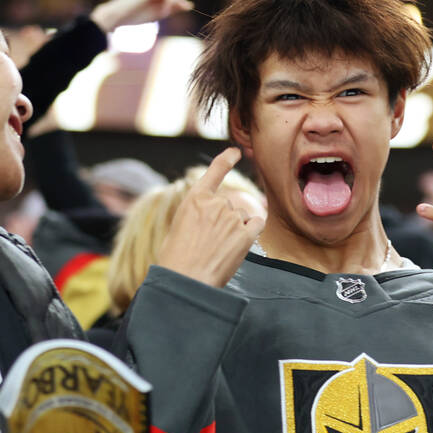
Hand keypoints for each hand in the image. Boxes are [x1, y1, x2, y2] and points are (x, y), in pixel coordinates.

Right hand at [89, 0, 192, 31]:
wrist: (118, 16)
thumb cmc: (135, 15)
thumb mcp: (159, 13)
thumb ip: (174, 8)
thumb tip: (190, 4)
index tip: (177, 7)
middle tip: (170, 8)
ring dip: (174, 2)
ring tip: (163, 12)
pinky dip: (168, 4)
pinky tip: (160, 12)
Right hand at [155, 147, 264, 287]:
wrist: (185, 280)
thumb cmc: (176, 260)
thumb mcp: (179, 228)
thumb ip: (199, 217)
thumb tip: (216, 221)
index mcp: (194, 199)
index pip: (214, 173)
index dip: (225, 160)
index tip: (235, 152)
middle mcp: (215, 203)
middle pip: (229, 206)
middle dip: (223, 221)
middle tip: (209, 245)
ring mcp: (232, 218)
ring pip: (242, 217)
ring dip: (235, 230)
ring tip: (219, 251)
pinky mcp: (245, 235)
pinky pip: (256, 224)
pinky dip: (251, 231)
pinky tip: (239, 244)